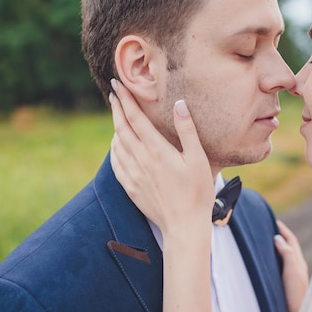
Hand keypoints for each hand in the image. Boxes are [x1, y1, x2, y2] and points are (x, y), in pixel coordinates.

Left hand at [108, 78, 214, 240]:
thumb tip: (179, 104)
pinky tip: (117, 144)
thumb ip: (187, 130)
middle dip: (117, 108)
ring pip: (117, 144)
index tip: (117, 85)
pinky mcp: (130, 187)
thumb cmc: (197, 192)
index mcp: (157, 150)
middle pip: (122, 128)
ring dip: (115, 126)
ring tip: (116, 114)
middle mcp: (140, 160)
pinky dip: (114, 148)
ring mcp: (133, 175)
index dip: (126, 99)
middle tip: (113, 93)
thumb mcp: (199, 159)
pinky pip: (116, 162)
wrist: (183, 226)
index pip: (136, 118)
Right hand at [274, 220, 308, 311]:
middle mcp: (296, 267)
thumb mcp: (292, 271)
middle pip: (288, 246)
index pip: (291, 240)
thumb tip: (278, 238)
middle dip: (279, 236)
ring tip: (265, 241)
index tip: (273, 220)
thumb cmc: (296, 294)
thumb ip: (287, 253)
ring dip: (276, 247)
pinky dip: (273, 259)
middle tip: (268, 228)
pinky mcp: (285, 284)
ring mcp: (291, 276)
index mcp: (298, 261)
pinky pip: (279, 266)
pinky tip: (266, 263)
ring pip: (284, 256)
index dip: (283, 229)